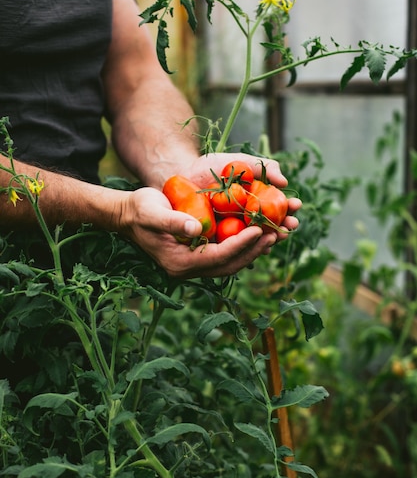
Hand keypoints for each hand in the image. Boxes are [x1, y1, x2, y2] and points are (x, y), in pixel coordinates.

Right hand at [118, 187, 279, 278]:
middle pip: (228, 264)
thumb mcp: (152, 211)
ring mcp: (193, 264)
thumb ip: (172, 221)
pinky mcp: (197, 255)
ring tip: (271, 235)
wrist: (128, 214)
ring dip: (251, 250)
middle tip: (273, 234)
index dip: (240, 244)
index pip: (217, 257)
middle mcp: (188, 268)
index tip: (258, 230)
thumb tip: (197, 229)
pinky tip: (256, 233)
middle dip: (252, 250)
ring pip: (229, 262)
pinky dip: (242, 246)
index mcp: (179, 262)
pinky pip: (225, 255)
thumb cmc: (139, 209)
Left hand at [182, 152, 301, 237]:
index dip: (289, 207)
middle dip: (283, 226)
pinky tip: (255, 248)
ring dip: (269, 240)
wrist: (180, 175)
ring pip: (255, 240)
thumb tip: (284, 181)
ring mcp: (233, 231)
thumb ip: (262, 167)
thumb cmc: (211, 167)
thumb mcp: (239, 163)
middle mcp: (247, 218)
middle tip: (291, 224)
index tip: (296, 205)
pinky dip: (245, 249)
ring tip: (276, 236)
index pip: (277, 207)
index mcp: (256, 201)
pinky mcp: (217, 241)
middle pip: (271, 226)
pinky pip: (233, 249)